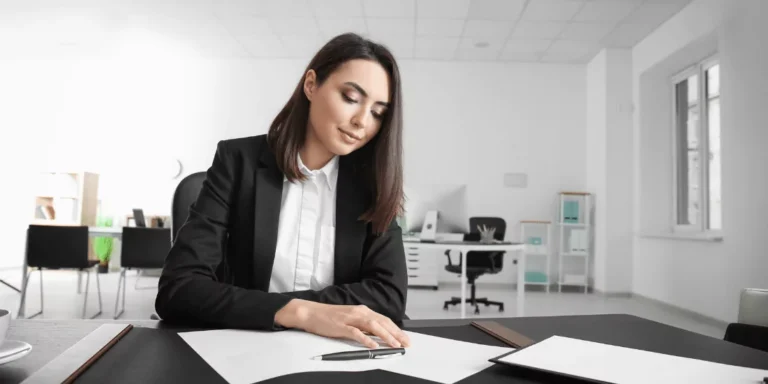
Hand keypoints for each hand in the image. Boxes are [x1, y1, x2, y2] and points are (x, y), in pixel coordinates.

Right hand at [275, 299, 410, 348]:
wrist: (311, 313)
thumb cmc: (329, 317)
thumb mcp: (350, 318)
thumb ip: (363, 325)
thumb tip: (377, 334)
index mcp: (362, 310)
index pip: (384, 320)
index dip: (396, 329)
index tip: (405, 338)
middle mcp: (359, 312)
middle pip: (382, 323)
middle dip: (396, 334)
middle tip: (406, 343)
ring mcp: (350, 318)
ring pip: (373, 326)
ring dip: (385, 336)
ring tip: (394, 345)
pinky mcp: (341, 325)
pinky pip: (356, 333)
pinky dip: (366, 339)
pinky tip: (373, 345)